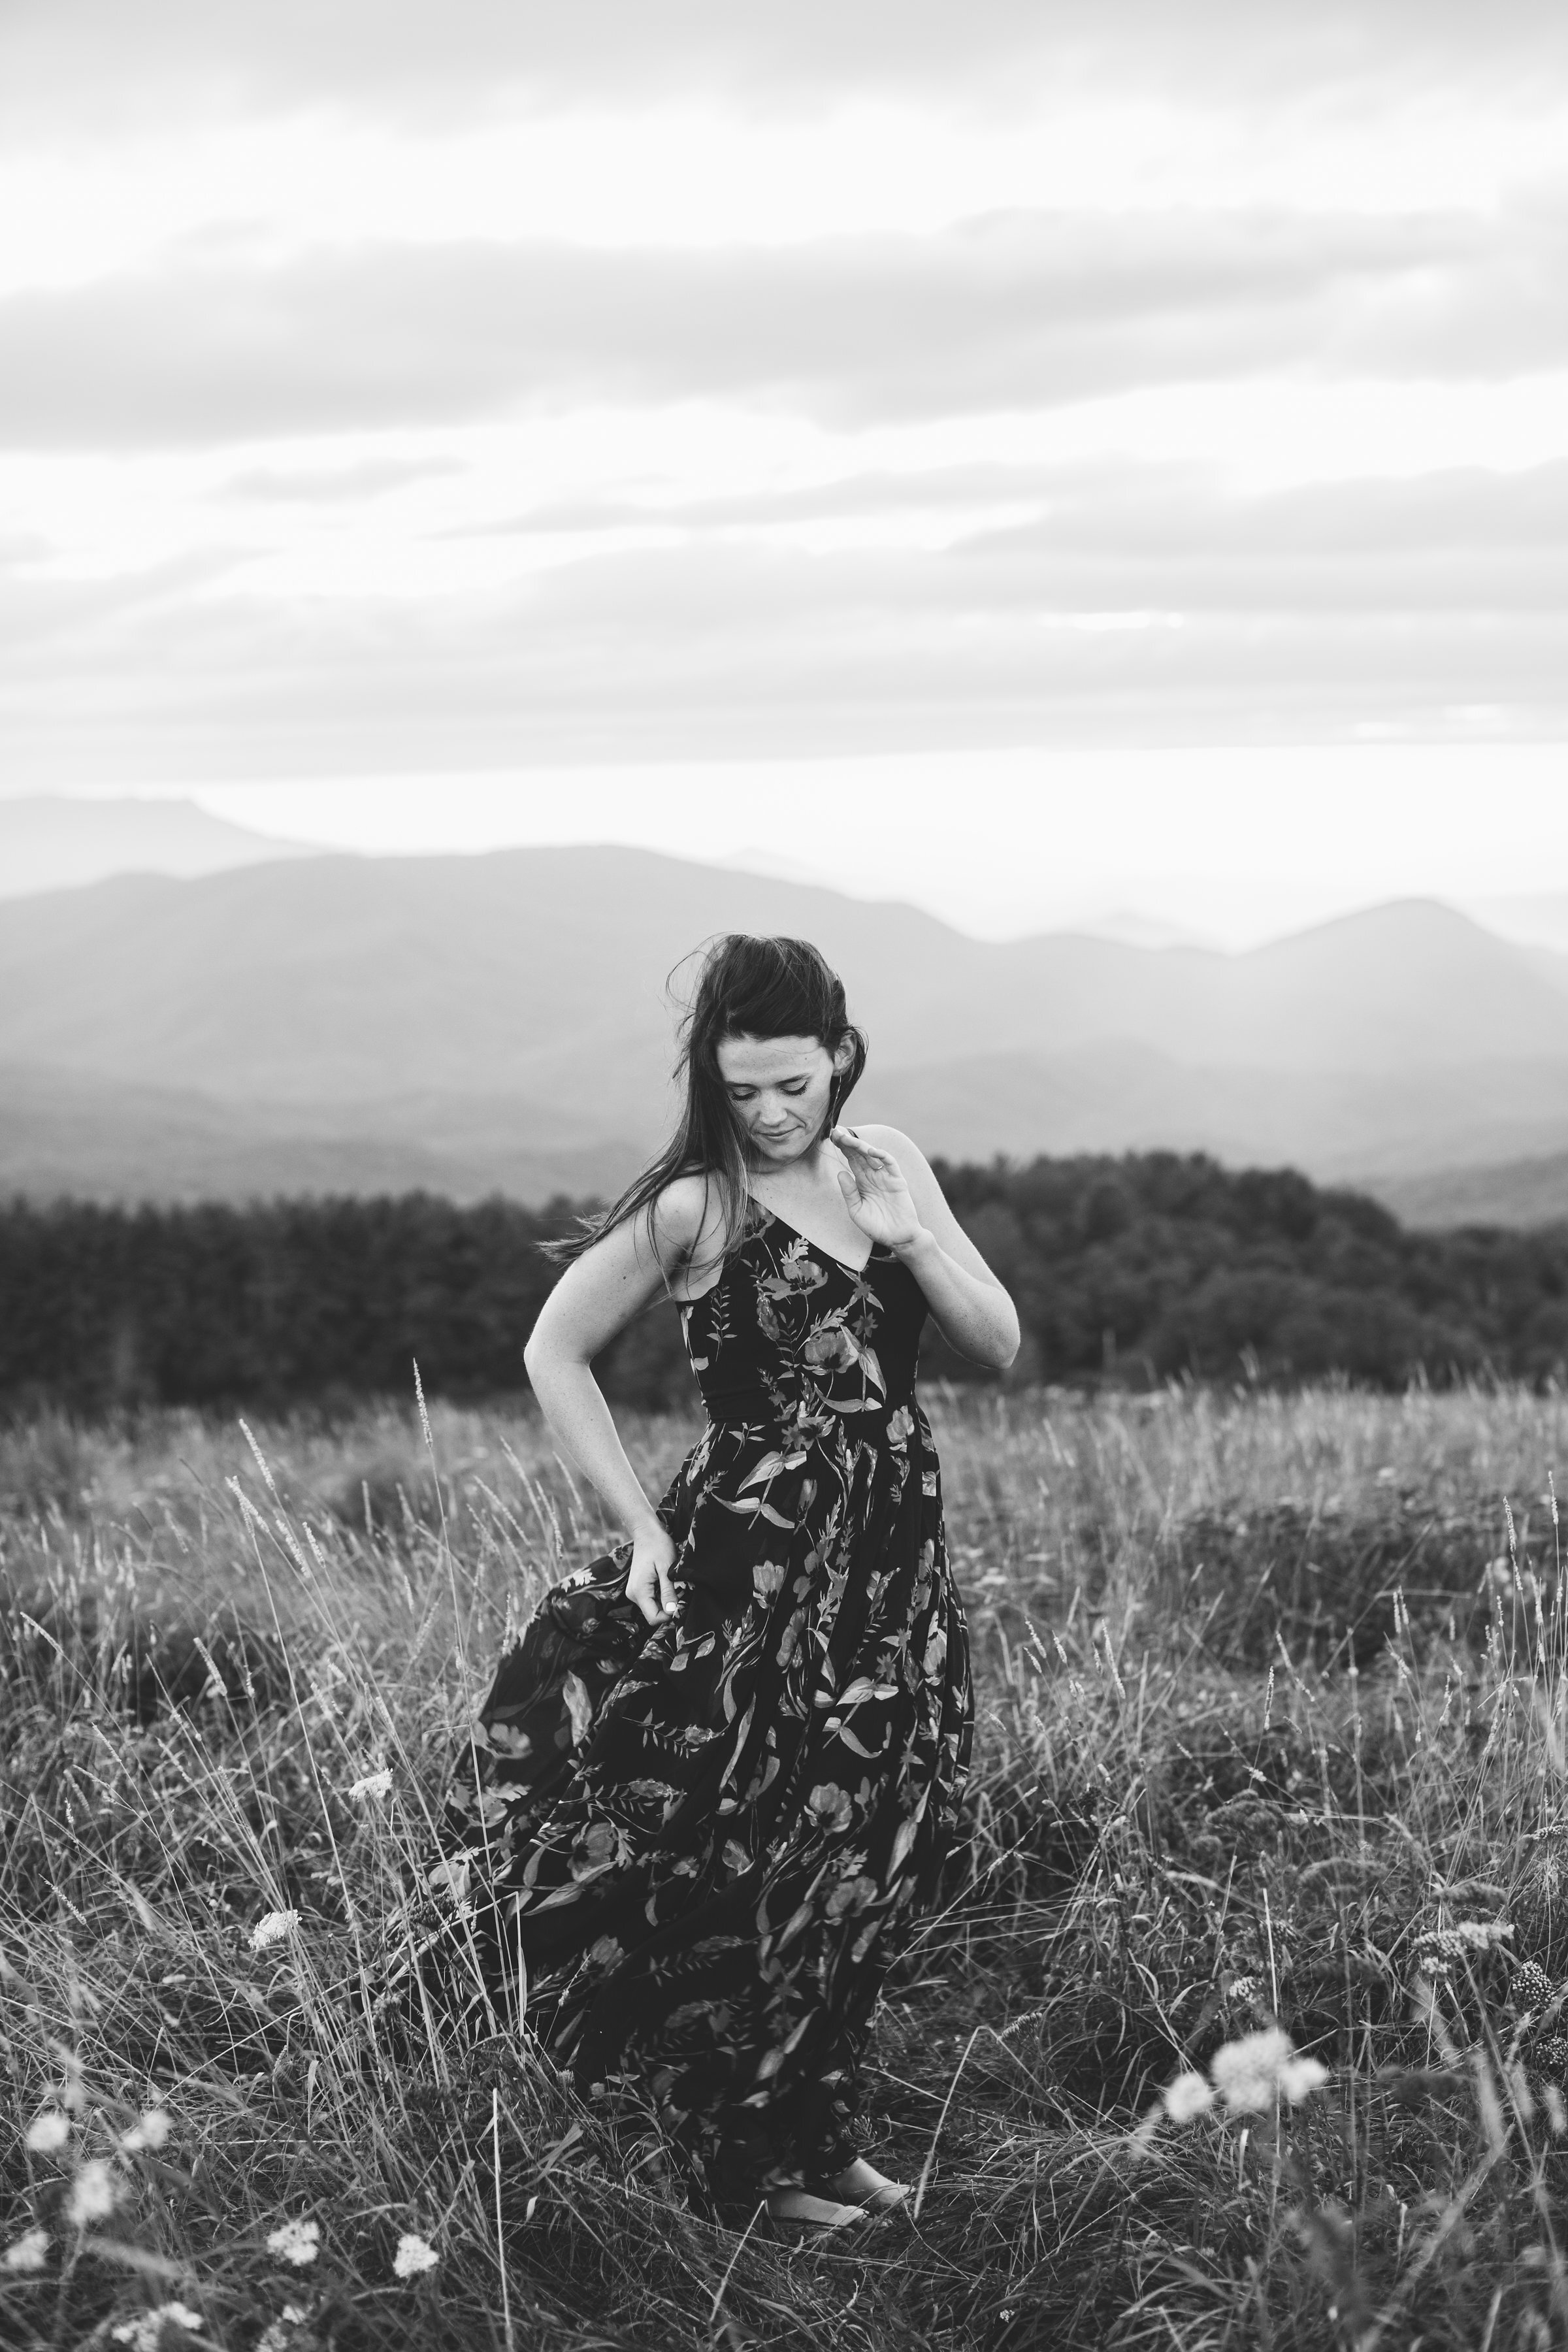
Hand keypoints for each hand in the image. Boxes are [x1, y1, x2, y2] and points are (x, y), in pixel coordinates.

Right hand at [625, 1519, 680, 1626]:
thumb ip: (668, 1591)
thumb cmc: (658, 1546)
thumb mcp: (666, 1568)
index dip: (669, 1615)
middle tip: (678, 1590)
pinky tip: (665, 1581)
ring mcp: (634, 1591)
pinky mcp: (637, 1588)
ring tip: (671, 1583)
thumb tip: (672, 1612)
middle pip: (653, 1614)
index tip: (681, 1602)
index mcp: (639, 1591)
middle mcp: (633, 1595)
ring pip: (653, 1607)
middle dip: (668, 1607)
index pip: (653, 1618)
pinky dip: (660, 1595)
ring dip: (665, 1600)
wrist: (646, 1532)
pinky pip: (651, 1599)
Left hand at [829, 1128, 924, 1252]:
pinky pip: (890, 1164)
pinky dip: (882, 1156)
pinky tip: (871, 1151)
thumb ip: (849, 1192)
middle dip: (848, 1143)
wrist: (897, 1238)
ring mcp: (885, 1177)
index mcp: (862, 1181)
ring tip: (848, 1139)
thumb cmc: (876, 1226)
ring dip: (860, 1146)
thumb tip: (840, 1173)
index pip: (851, 1160)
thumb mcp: (856, 1211)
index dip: (842, 1148)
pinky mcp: (897, 1181)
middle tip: (836, 1132)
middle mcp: (873, 1176)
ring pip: (872, 1156)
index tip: (831, 1137)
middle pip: (859, 1154)